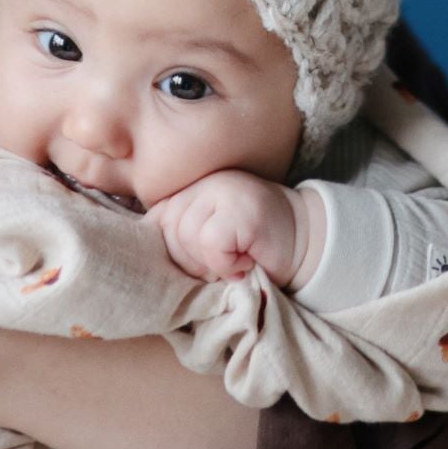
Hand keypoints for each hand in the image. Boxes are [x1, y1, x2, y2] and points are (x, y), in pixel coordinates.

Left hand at [147, 172, 323, 287]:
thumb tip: (139, 255)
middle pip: (166, 232)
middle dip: (191, 263)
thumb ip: (177, 235)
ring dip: (211, 266)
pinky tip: (245, 262)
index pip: (154, 221)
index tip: (200, 262)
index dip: (170, 252)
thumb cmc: (253, 249)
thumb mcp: (207, 238)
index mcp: (192, 189)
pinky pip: (210, 244)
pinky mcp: (241, 209)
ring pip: (186, 237)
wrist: (308, 243)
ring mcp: (224, 191)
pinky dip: (226, 265)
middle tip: (222, 264)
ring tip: (236, 262)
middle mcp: (205, 183)